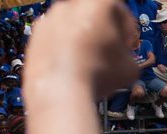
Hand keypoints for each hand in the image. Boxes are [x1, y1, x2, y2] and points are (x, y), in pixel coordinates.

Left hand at [23, 0, 138, 98]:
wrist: (61, 92)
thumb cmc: (98, 75)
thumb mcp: (131, 66)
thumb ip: (128, 54)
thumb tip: (122, 59)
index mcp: (97, 3)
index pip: (118, 8)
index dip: (127, 28)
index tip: (127, 43)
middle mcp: (71, 5)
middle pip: (93, 14)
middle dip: (103, 31)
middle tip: (109, 51)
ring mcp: (49, 19)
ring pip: (72, 25)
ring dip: (82, 39)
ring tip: (89, 63)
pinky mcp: (35, 35)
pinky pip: (55, 38)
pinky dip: (63, 49)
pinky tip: (71, 68)